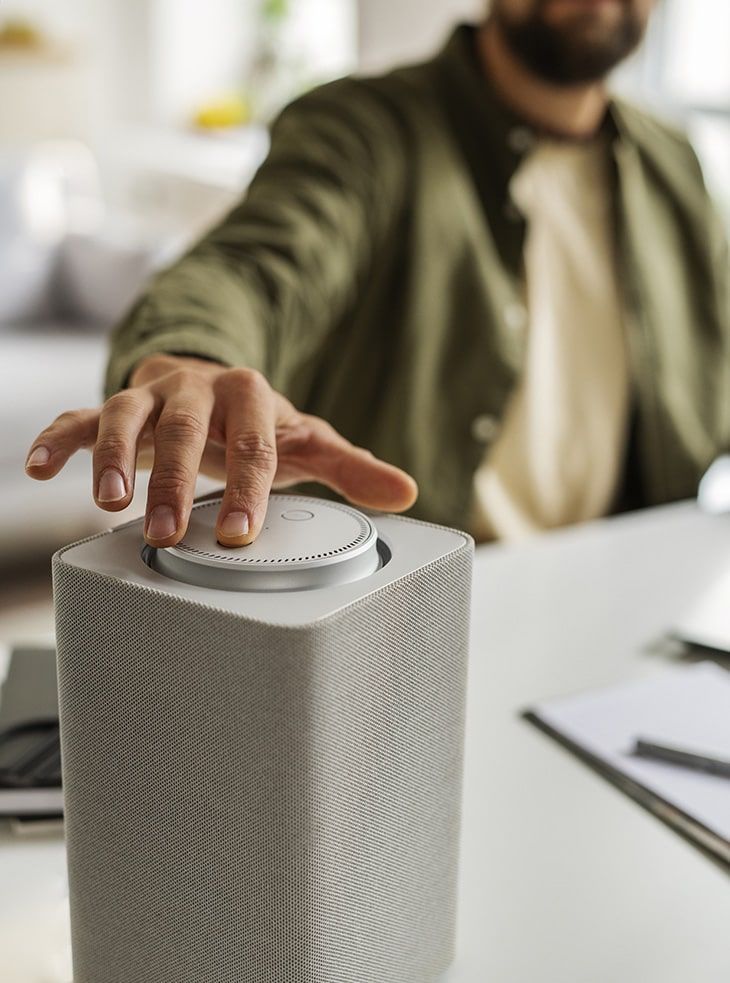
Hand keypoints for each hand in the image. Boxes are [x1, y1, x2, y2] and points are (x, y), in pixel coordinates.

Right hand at [25, 353, 417, 546]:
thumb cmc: (258, 424)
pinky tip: (37, 466)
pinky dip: (58, 438)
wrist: (212, 383)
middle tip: (171, 533)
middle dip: (176, 483)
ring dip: (112, 456)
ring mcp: (152, 397)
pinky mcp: (114, 407)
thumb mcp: (304, 442)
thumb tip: (407, 491)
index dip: (250, 489)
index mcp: (251, 396)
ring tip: (106, 502)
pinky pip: (79, 417)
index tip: (244, 536)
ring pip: (125, 417)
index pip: (254, 445)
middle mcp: (198, 391)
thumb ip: (350, 468)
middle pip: (186, 431)